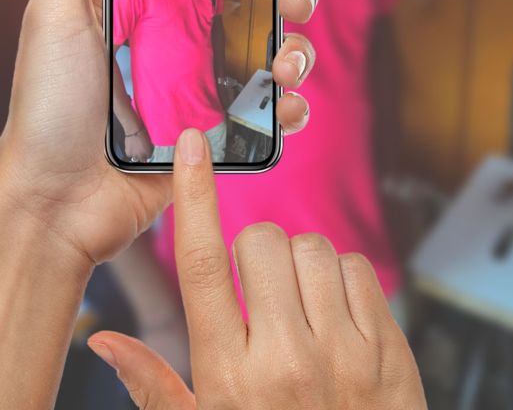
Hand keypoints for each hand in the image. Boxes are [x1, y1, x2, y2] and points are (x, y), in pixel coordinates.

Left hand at [0, 0, 326, 269]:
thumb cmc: (47, 102)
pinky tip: (285, 108)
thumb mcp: (55, 7)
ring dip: (299, 49)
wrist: (54, 203)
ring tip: (285, 63)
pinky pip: (273, 112)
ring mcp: (207, 83)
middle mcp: (188, 34)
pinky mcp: (220, 130)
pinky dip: (290, 108)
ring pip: (279, 51)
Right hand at [88, 129, 428, 409]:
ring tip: (298, 308)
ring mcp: (343, 352)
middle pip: (261, 241)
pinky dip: (341, 278)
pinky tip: (334, 316)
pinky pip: (357, 267)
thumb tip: (102, 341)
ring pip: (312, 247)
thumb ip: (154, 386)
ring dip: (299, 263)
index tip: (192, 148)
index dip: (194, 197)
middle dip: (255, 251)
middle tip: (259, 292)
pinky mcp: (387, 348)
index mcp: (229, 377)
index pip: (201, 267)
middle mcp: (286, 359)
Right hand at [124, 128, 153, 162]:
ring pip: (136, 158)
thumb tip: (147, 150)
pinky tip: (131, 147)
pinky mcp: (128, 154)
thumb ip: (148, 147)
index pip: (149, 156)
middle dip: (142, 157)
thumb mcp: (148, 141)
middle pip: (143, 160)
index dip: (147, 154)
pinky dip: (130, 152)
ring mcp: (135, 155)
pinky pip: (130, 155)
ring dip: (136, 155)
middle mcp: (142, 155)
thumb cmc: (143, 133)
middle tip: (140, 152)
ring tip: (135, 149)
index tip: (146, 151)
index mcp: (148, 152)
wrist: (134, 131)